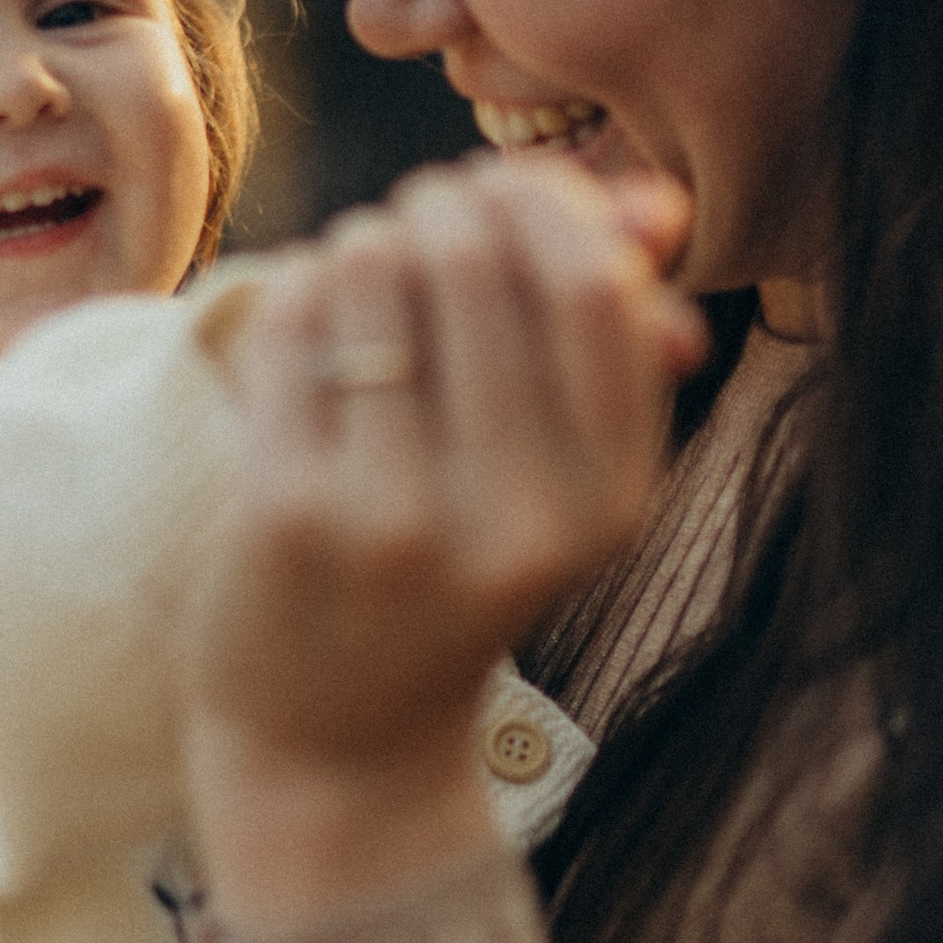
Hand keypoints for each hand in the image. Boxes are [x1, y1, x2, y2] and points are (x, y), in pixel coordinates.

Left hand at [185, 157, 704, 926]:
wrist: (342, 743)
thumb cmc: (461, 569)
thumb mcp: (566, 477)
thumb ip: (620, 332)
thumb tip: (654, 199)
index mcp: (610, 500)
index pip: (593, 285)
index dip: (544, 204)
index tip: (503, 200)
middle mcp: (519, 516)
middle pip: (475, 254)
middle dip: (438, 207)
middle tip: (417, 224)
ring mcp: (398, 518)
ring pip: (373, 267)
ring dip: (362, 244)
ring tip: (362, 285)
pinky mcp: (288, 513)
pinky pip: (293, 319)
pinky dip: (296, 293)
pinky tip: (308, 333)